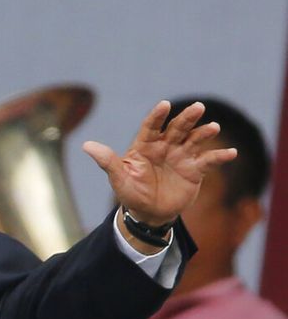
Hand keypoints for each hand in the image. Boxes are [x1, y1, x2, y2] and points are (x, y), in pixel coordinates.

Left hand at [83, 101, 236, 225]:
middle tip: (197, 108)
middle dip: (187, 118)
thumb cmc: (131, 193)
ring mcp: (181, 156)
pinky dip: (219, 157)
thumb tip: (86, 145)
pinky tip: (231, 154)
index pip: (151, 126)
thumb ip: (107, 161)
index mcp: (145, 145)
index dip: (157, 116)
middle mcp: (165, 146)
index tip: (164, 105)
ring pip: (195, 140)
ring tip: (213, 127)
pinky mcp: (194, 170)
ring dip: (204, 133)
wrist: (148, 213)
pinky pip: (208, 161)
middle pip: (177, 128)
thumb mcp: (118, 178)